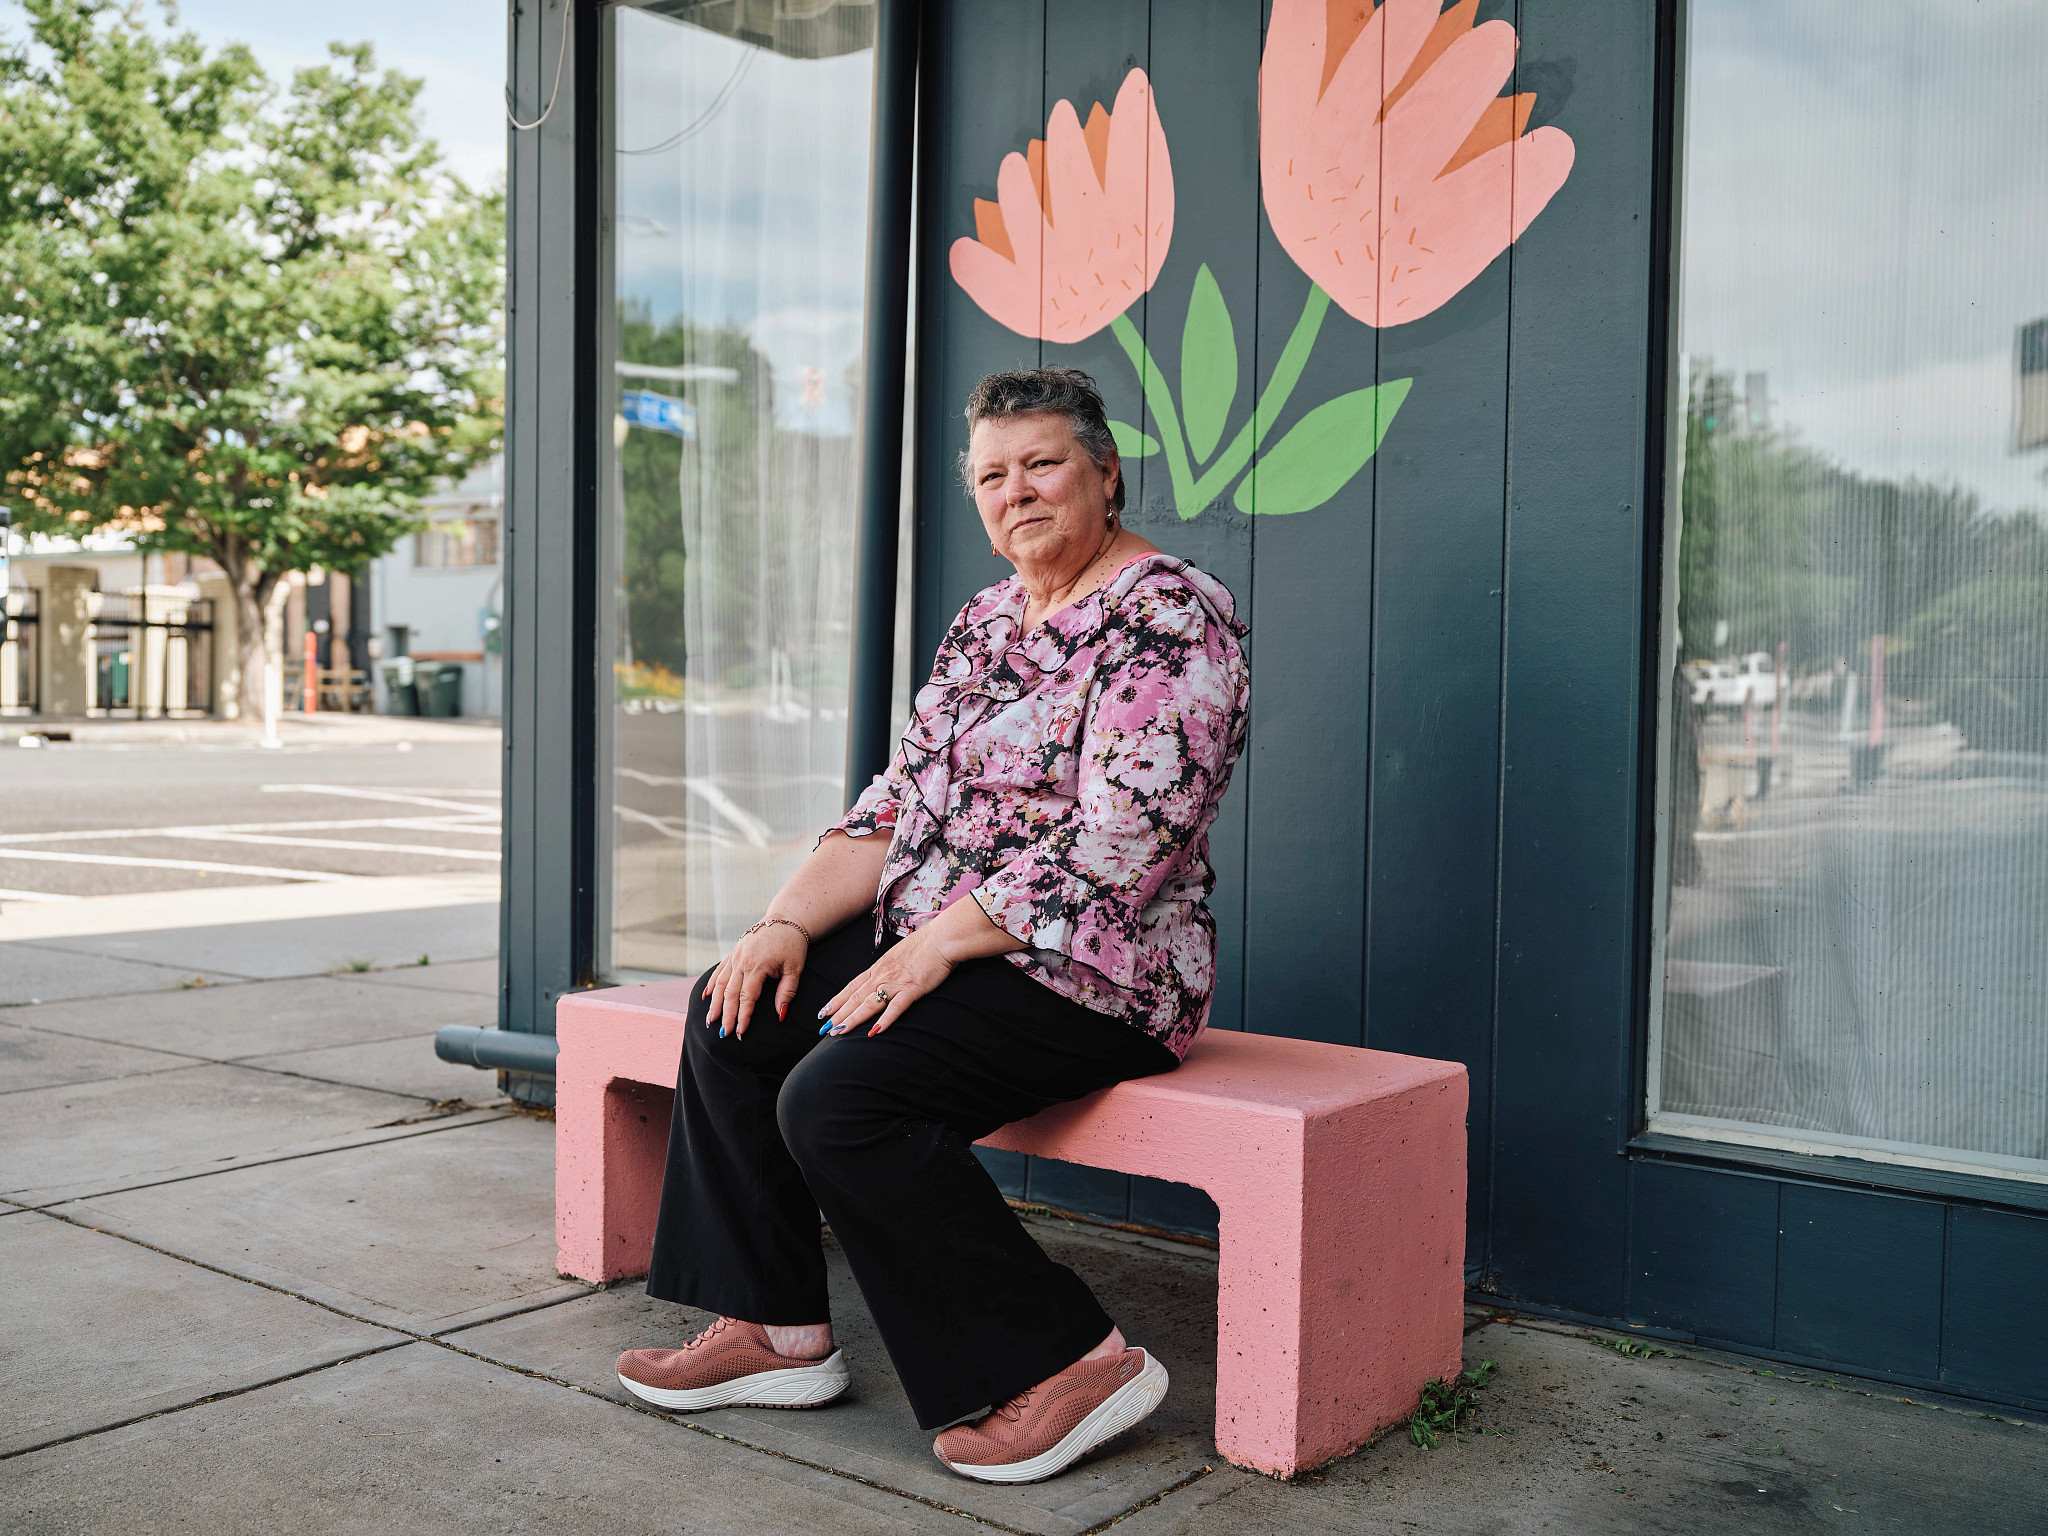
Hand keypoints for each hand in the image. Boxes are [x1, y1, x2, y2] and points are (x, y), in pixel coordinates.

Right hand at [702, 919, 808, 1038]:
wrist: (786, 919)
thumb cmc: (793, 944)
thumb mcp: (796, 968)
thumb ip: (787, 992)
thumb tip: (780, 1015)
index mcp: (757, 965)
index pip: (747, 997)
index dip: (743, 1016)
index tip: (741, 1032)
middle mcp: (742, 961)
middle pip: (730, 993)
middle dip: (726, 1015)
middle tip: (724, 1033)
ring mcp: (735, 955)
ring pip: (721, 983)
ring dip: (715, 1003)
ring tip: (710, 1020)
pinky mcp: (734, 952)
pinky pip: (720, 970)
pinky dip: (712, 984)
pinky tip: (706, 997)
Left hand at [817, 926, 957, 1038]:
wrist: (943, 937)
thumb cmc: (925, 944)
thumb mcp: (899, 954)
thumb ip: (889, 967)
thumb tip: (883, 975)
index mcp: (879, 967)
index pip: (852, 986)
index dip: (837, 1000)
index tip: (824, 1012)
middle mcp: (883, 975)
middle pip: (856, 997)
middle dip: (838, 1015)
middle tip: (824, 1029)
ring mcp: (897, 982)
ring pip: (869, 1003)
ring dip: (853, 1019)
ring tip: (839, 1032)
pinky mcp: (913, 988)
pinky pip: (896, 1006)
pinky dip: (885, 1020)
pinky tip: (875, 1032)